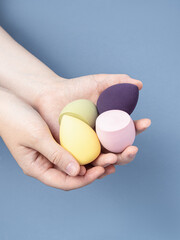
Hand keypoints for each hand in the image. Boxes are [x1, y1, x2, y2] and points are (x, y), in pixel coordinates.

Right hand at [0, 88, 104, 189]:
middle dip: (92, 173)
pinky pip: (72, 152)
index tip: (100, 171)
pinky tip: (97, 148)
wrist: (6, 104)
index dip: (83, 180)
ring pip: (74, 165)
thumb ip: (55, 155)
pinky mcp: (54, 144)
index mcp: (36, 168)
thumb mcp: (36, 136)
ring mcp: (49, 155)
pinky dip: (85, 152)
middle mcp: (44, 165)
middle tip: (111, 165)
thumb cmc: (16, 119)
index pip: (64, 182)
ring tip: (110, 159)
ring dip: (91, 163)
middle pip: (71, 176)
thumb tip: (77, 171)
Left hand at [36, 74, 150, 176]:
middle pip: (119, 150)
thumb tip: (139, 85)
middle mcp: (101, 138)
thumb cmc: (75, 88)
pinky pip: (85, 163)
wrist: (51, 94)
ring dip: (113, 162)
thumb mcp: (99, 83)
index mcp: (109, 125)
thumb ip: (118, 82)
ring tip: (114, 158)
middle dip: (128, 152)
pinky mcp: (74, 153)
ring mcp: (88, 147)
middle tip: (132, 148)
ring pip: (104, 160)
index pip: (127, 131)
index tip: (146, 122)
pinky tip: (101, 167)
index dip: (138, 128)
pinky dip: (94, 167)